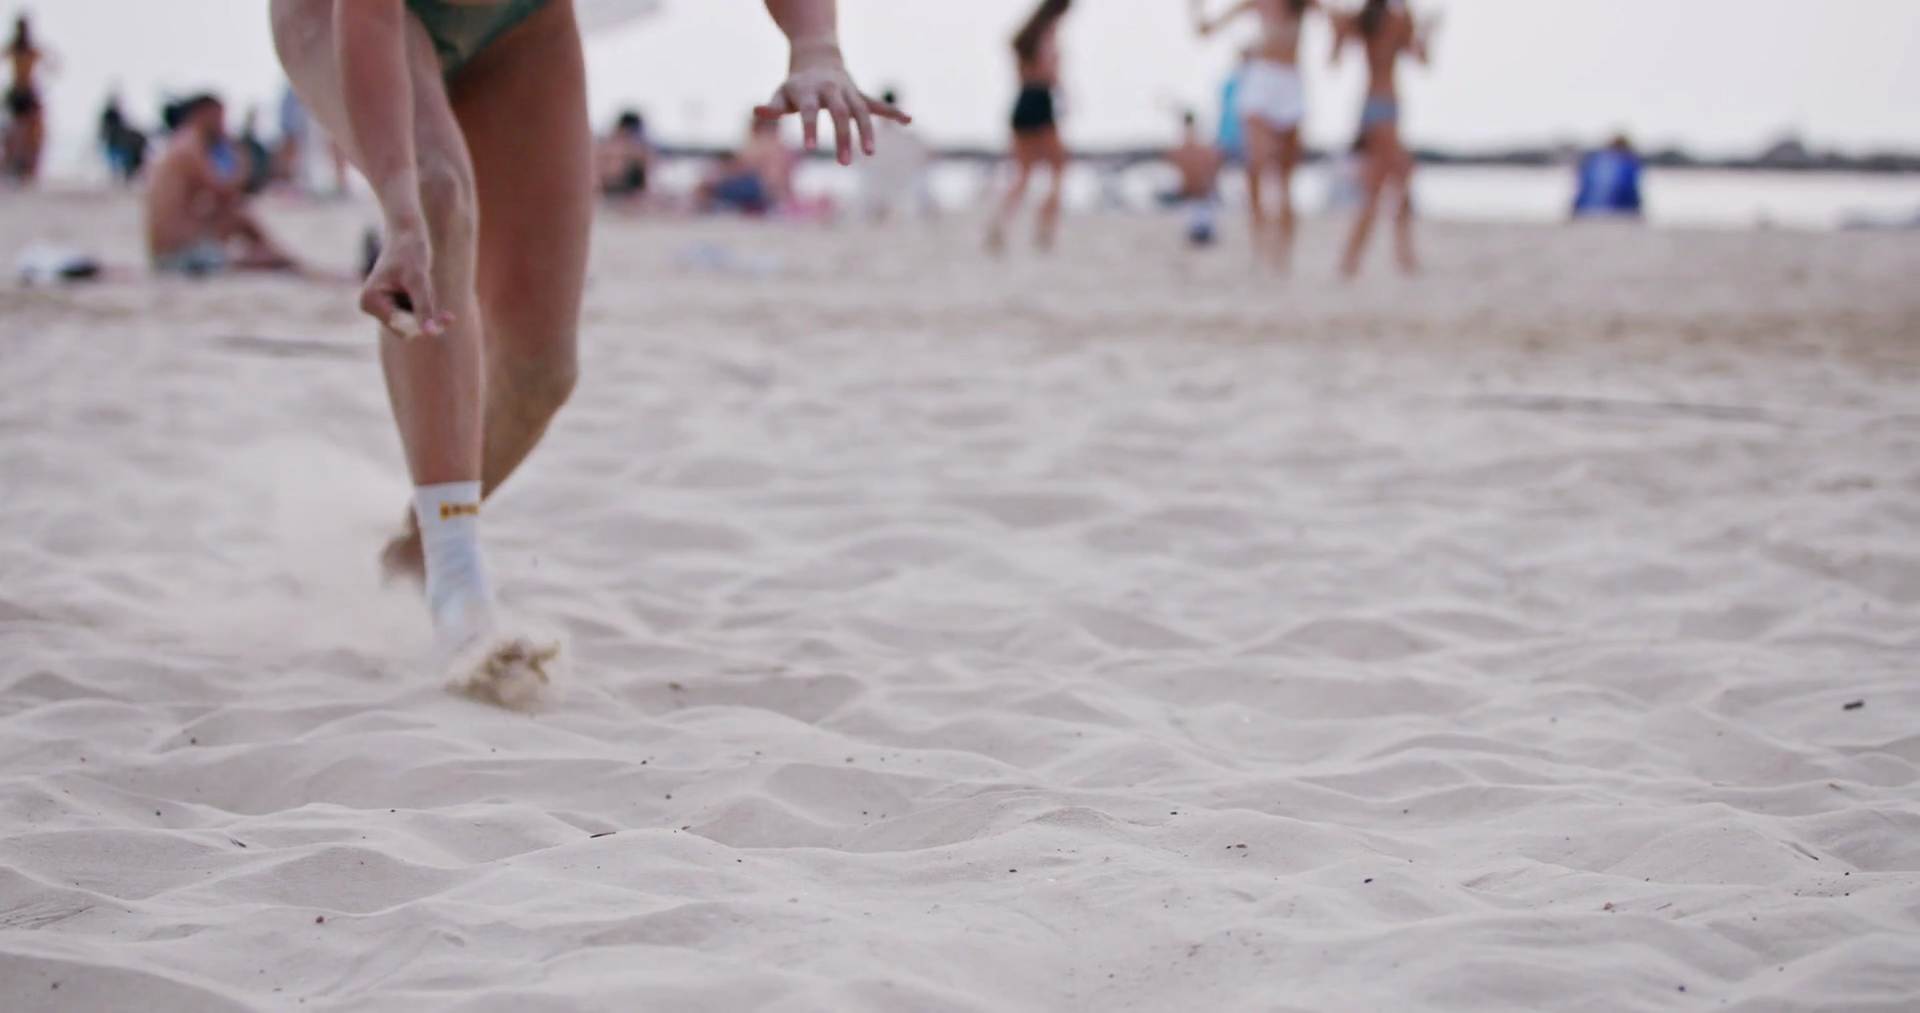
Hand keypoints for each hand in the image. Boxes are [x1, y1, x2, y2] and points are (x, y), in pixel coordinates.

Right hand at [362, 223, 449, 338]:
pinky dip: (426, 304)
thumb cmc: (410, 251)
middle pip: (407, 328)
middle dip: (426, 315)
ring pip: (414, 322)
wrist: (407, 233)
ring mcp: (380, 307)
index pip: (402, 328)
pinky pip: (415, 315)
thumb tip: (430, 334)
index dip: (425, 322)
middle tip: (446, 308)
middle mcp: (370, 307)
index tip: (449, 318)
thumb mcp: (419, 280)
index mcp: (370, 302)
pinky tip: (426, 286)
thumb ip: (424, 307)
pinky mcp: (391, 304)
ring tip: (426, 283)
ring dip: (427, 307)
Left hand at [754, 42, 908, 164]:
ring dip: (867, 131)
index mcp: (808, 90)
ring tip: (869, 153)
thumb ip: (772, 106)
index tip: (810, 149)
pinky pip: (877, 104)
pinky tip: (908, 120)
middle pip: (840, 113)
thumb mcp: (781, 93)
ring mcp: (848, 91)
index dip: (810, 128)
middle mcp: (831, 89)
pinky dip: (892, 111)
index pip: (809, 110)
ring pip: (861, 111)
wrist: (817, 59)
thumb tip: (758, 111)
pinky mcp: (860, 95)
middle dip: (843, 137)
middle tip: (844, 163)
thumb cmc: (796, 85)